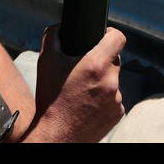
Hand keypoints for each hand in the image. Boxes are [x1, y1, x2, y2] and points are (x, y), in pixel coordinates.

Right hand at [24, 24, 125, 142]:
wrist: (56, 135)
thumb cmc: (50, 98)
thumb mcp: (46, 62)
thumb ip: (53, 37)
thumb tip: (61, 27)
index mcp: (96, 65)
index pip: (118, 38)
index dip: (110, 34)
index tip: (103, 37)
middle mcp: (110, 81)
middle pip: (114, 59)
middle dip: (102, 61)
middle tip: (85, 68)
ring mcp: (116, 99)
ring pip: (113, 80)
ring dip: (103, 81)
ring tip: (83, 90)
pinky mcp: (118, 113)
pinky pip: (114, 98)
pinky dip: (104, 98)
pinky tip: (89, 104)